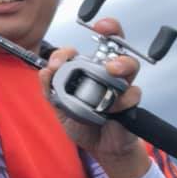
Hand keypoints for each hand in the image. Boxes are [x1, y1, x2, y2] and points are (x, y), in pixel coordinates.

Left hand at [39, 17, 150, 177]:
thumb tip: (45, 71)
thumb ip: (51, 88)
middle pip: (115, 43)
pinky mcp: (131, 102)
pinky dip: (120, 102)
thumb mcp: (60, 106)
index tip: (62, 56)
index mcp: (88, 69)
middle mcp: (106, 72)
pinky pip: (131, 94)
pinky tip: (108, 111)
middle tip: (104, 29)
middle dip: (113, 30)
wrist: (99, 147)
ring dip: (121, 63)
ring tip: (111, 70)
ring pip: (129, 64)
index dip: (72, 48)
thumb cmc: (83, 122)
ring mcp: (121, 85)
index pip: (77, 49)